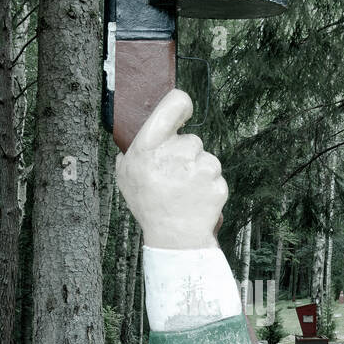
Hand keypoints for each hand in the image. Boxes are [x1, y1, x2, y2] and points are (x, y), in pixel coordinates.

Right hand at [115, 88, 227, 248]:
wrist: (174, 239)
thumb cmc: (148, 204)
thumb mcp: (126, 176)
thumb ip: (132, 151)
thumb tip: (143, 132)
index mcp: (149, 147)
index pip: (175, 103)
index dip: (181, 105)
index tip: (184, 112)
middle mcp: (176, 153)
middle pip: (192, 139)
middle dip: (186, 154)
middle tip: (174, 177)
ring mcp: (200, 168)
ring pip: (207, 158)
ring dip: (199, 171)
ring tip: (185, 192)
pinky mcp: (217, 183)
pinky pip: (216, 177)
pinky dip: (209, 187)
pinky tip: (196, 200)